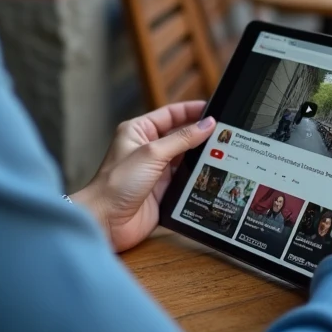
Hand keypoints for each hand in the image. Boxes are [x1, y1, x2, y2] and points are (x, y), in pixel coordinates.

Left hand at [72, 102, 214, 252]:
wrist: (106, 221)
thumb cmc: (116, 183)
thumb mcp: (152, 153)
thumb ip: (182, 139)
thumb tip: (207, 124)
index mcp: (139, 132)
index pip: (170, 114)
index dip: (191, 111)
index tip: (213, 110)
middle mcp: (147, 150)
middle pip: (181, 137)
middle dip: (201, 136)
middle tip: (225, 134)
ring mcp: (156, 172)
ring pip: (185, 160)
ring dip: (201, 158)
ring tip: (225, 154)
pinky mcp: (162, 192)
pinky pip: (185, 181)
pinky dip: (198, 179)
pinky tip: (213, 176)